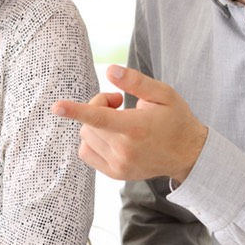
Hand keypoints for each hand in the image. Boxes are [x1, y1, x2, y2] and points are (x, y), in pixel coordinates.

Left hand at [51, 64, 207, 183]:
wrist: (189, 154)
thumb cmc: (175, 119)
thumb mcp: (163, 94)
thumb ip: (135, 81)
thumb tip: (110, 70)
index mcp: (135, 128)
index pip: (99, 118)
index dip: (76, 110)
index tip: (56, 107)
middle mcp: (124, 150)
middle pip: (88, 122)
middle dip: (98, 106)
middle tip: (118, 103)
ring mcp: (119, 165)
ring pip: (85, 136)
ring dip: (94, 124)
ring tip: (119, 119)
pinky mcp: (115, 174)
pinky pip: (86, 152)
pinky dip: (92, 140)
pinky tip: (112, 136)